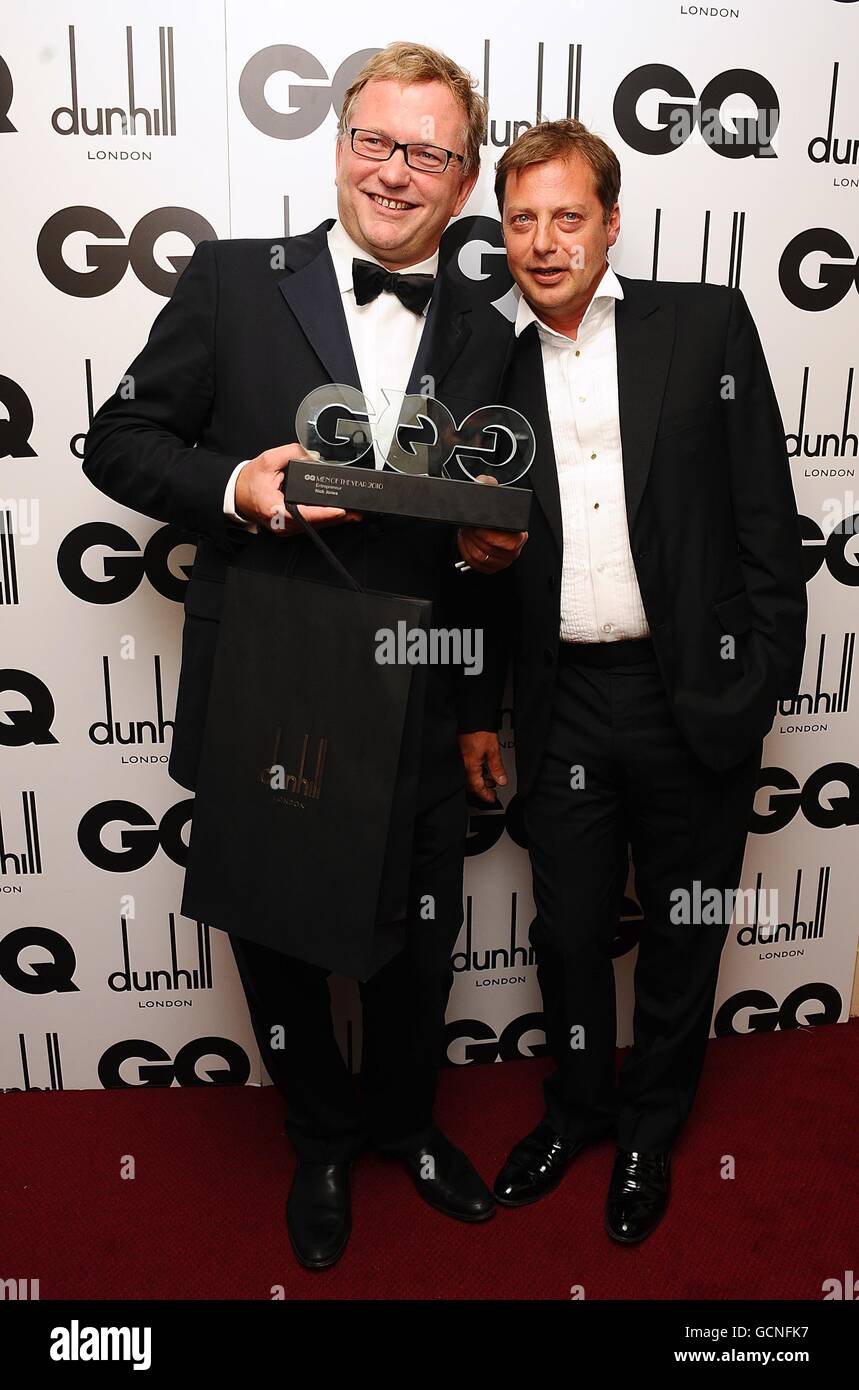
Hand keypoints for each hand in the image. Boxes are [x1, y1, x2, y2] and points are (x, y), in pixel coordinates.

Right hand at [234, 444, 362, 533]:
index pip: (305, 514)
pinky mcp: (287, 528)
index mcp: (275, 509)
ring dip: (332, 520)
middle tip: (357, 511)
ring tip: (352, 514)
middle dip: (336, 517)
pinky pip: (308, 526)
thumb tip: (313, 454)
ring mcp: (284, 528)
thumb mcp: (268, 460)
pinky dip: (322, 520)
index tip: (341, 510)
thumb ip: (292, 453)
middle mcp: (281, 523)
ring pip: (313, 527)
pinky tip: (336, 515)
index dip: (325, 514)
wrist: (236, 493)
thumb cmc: (249, 481)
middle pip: (314, 523)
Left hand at [457, 472, 526, 573]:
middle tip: (469, 527)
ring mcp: (503, 560)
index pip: (508, 544)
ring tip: (466, 532)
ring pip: (480, 558)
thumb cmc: (494, 509)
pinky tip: (466, 542)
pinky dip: (466, 554)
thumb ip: (487, 485)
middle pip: (489, 551)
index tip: (478, 527)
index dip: (489, 537)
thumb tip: (482, 483)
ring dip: (468, 544)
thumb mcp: (492, 492)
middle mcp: (513, 550)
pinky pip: (476, 566)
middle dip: (474, 537)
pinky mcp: (492, 566)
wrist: (491, 519)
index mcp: (519, 534)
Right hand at [458, 731, 507, 803]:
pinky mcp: (461, 754)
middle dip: (483, 789)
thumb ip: (497, 768)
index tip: (491, 799)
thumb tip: (501, 781)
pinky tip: (483, 769)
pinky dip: (476, 772)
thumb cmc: (479, 730)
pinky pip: (467, 768)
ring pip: (469, 776)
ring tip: (491, 779)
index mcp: (470, 766)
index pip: (477, 787)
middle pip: (471, 784)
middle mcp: (463, 764)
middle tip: (492, 791)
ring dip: (480, 780)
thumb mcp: (493, 751)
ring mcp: (461, 759)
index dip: (485, 795)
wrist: (471, 718)